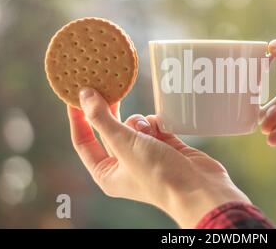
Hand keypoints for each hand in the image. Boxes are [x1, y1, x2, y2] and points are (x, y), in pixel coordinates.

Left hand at [67, 88, 248, 227]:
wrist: (199, 188)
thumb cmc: (158, 174)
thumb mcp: (124, 145)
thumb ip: (103, 119)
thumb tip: (84, 96)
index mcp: (108, 173)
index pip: (85, 142)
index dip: (78, 118)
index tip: (76, 94)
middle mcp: (125, 165)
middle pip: (110, 130)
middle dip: (110, 113)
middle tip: (107, 88)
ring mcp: (146, 155)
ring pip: (135, 125)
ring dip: (140, 122)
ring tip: (149, 131)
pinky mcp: (166, 146)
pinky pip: (155, 126)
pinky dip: (158, 124)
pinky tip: (164, 130)